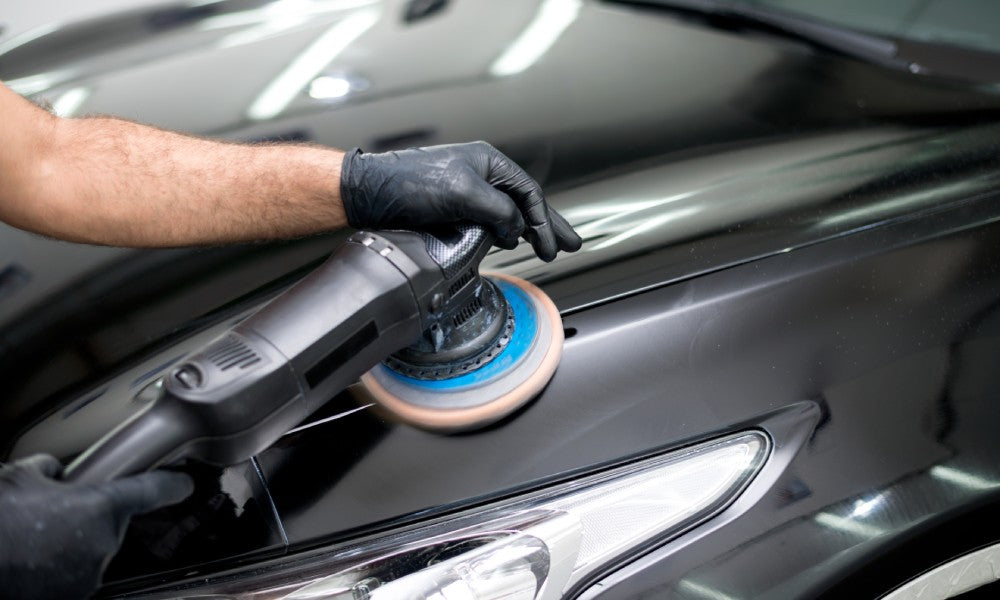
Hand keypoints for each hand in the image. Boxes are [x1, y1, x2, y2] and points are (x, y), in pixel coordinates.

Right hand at [0, 454, 193, 599]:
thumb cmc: (0, 517)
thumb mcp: (25, 475)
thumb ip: (54, 469)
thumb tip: (59, 473)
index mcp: (100, 507)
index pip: (151, 491)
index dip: (172, 484)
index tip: (185, 483)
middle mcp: (103, 543)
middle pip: (110, 521)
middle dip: (87, 515)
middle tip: (52, 512)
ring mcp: (88, 574)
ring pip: (91, 548)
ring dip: (72, 541)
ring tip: (36, 537)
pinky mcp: (73, 594)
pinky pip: (75, 572)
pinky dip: (60, 564)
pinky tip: (34, 556)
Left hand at [340, 141, 581, 260]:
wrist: (372, 192)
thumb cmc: (411, 183)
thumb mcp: (464, 194)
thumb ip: (499, 211)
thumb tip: (517, 229)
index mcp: (489, 162)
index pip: (529, 194)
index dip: (544, 222)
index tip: (552, 247)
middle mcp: (481, 175)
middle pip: (526, 202)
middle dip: (549, 224)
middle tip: (572, 244)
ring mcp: (468, 192)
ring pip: (509, 212)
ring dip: (529, 231)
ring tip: (547, 247)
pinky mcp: (453, 209)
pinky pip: (489, 221)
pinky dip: (504, 233)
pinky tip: (510, 243)